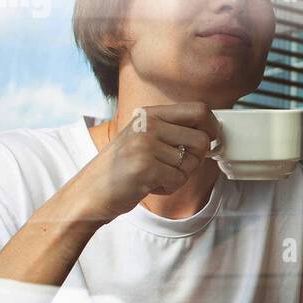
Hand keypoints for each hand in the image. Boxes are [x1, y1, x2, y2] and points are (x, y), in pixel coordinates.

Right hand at [67, 102, 222, 223]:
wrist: (89, 193)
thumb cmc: (122, 169)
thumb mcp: (143, 138)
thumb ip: (172, 130)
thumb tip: (212, 132)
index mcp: (149, 113)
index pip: (199, 109)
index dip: (213, 127)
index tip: (212, 140)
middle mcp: (147, 124)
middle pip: (201, 139)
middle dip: (195, 159)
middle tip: (173, 167)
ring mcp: (144, 144)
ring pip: (190, 163)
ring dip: (177, 176)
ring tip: (153, 175)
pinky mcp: (144, 167)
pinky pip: (178, 180)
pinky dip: (167, 188)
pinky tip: (147, 185)